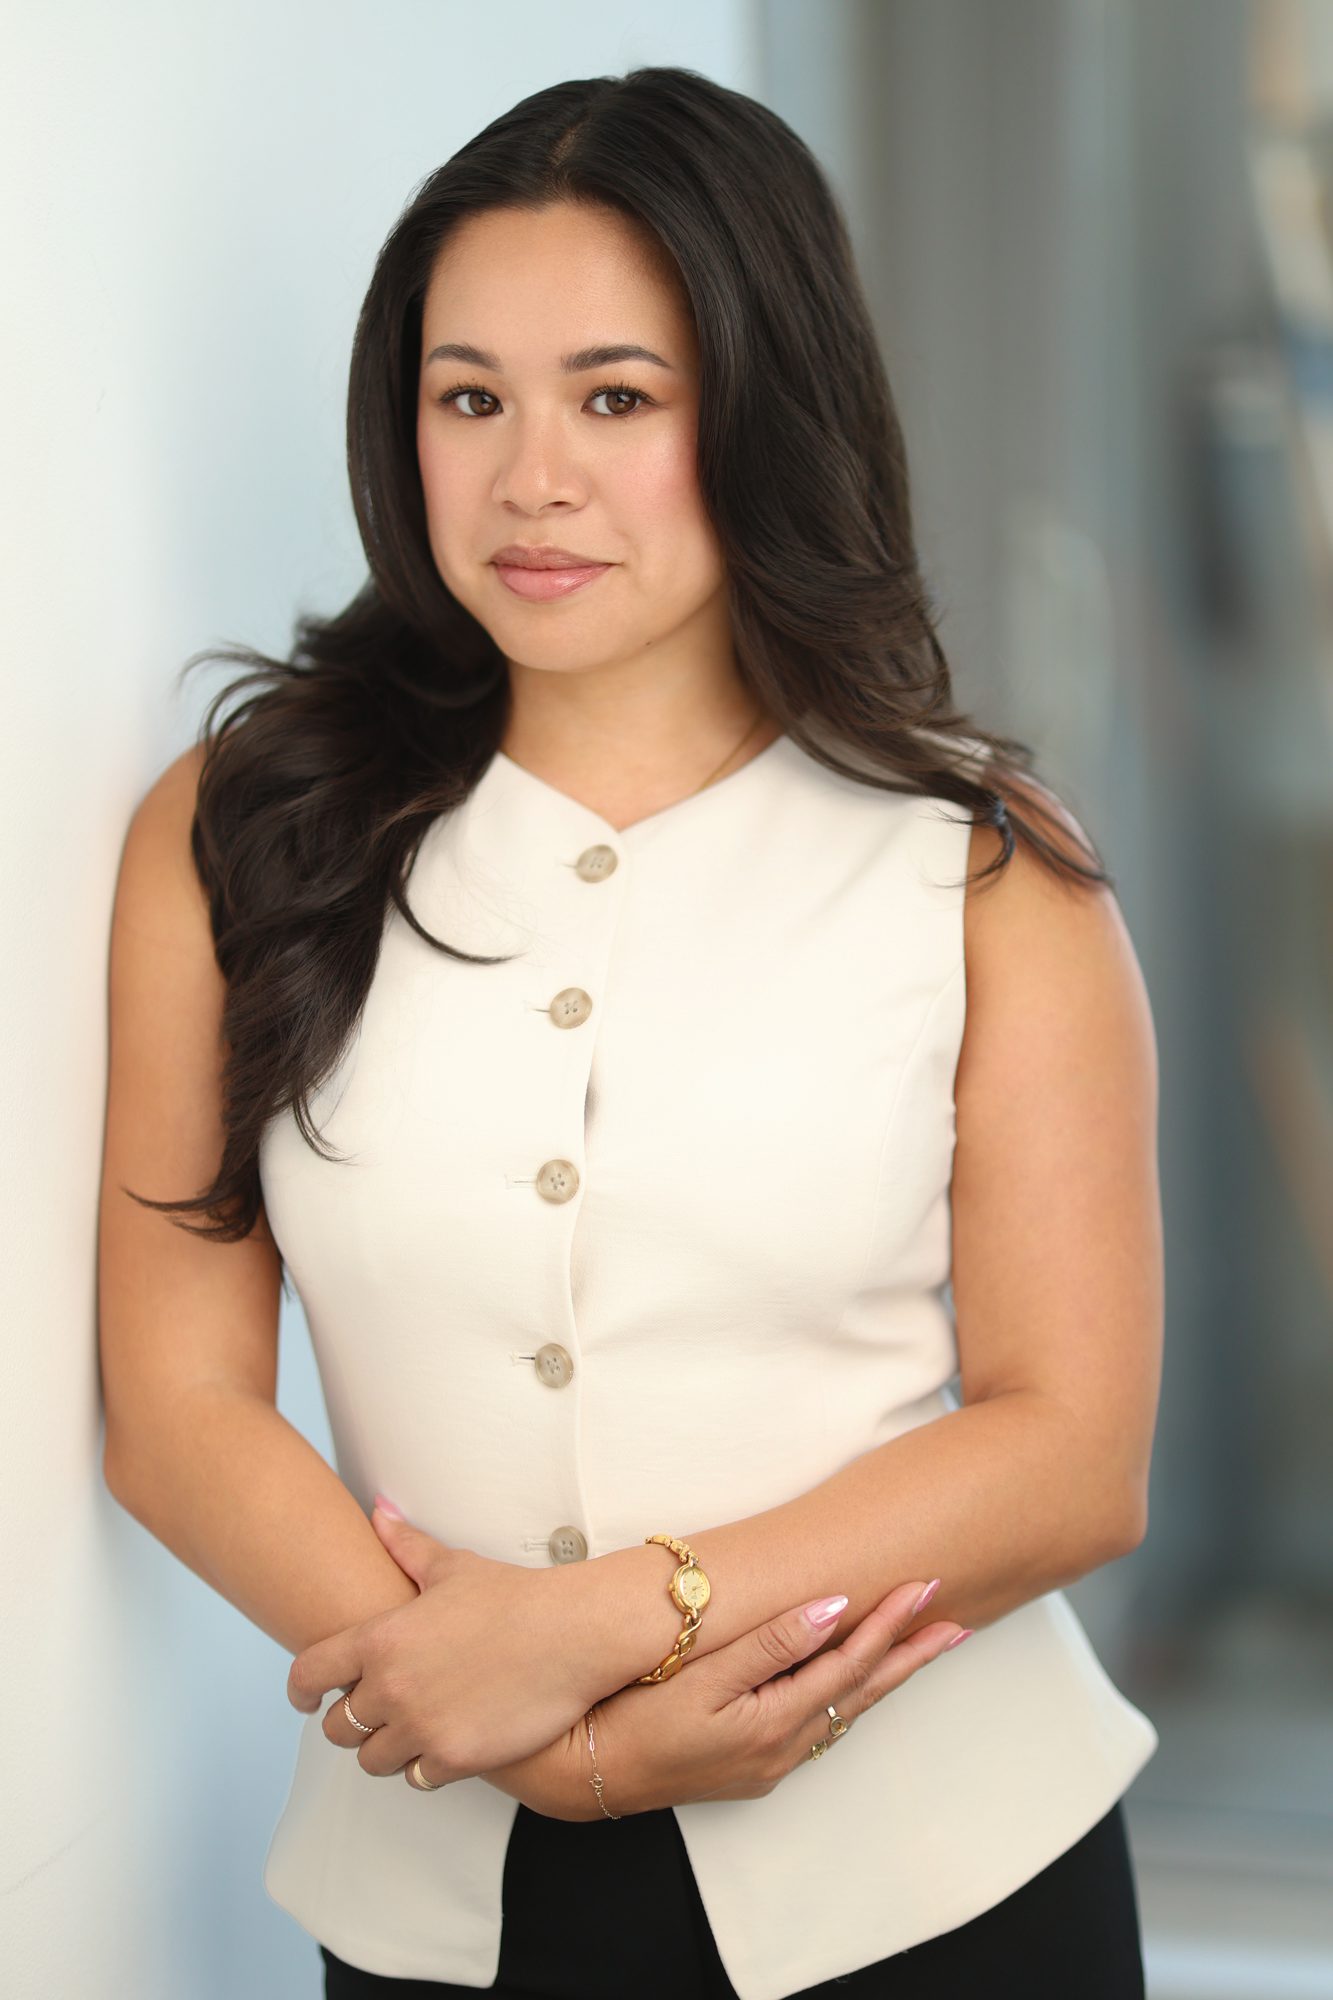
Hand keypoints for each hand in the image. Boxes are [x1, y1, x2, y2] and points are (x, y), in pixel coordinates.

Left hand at [284, 1498, 596, 1787]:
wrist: (571, 1633)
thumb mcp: (452, 1566)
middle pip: (338, 1728)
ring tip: (411, 1730)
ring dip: (387, 1748)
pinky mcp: (454, 1758)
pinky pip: (416, 1779)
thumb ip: (406, 1545)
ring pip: (372, 1760)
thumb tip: (379, 1513)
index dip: (301, 1691)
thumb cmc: (515, 1597)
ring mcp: (421, 1727)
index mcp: (381, 1639)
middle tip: (377, 1712)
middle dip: (353, 1721)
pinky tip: (444, 1744)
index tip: (306, 1700)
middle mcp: (391, 1687)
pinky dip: (424, 1766)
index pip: (309, 1674)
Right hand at [482, 1579, 967, 1821]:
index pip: (849, 1664)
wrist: (587, 1773)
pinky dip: (850, 1692)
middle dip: (909, 1653)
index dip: (889, 1623)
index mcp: (774, 1725)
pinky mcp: (753, 1762)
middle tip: (954, 1620)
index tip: (924, 1586)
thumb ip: (773, 1642)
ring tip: (922, 1646)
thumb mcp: (702, 1675)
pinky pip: (820, 1720)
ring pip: (846, 1709)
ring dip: (886, 1674)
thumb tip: (835, 1607)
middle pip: (862, 1692)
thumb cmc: (634, 1716)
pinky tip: (857, 1680)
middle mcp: (782, 1750)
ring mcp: (769, 1761)